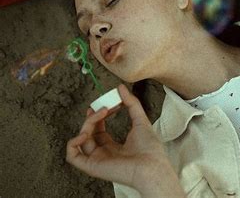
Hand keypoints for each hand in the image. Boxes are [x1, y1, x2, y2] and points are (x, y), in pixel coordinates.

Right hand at [67, 85, 184, 197]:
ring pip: (81, 139)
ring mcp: (96, 160)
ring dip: (87, 123)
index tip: (106, 104)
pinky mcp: (92, 166)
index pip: (98, 129)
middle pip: (88, 132)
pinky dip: (73, 142)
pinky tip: (86, 132)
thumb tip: (120, 87)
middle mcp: (103, 153)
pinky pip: (72, 156)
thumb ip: (131, 103)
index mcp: (113, 146)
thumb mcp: (140, 119)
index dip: (98, 115)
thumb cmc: (150, 148)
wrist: (151, 165)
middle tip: (102, 106)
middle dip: (92, 117)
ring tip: (100, 113)